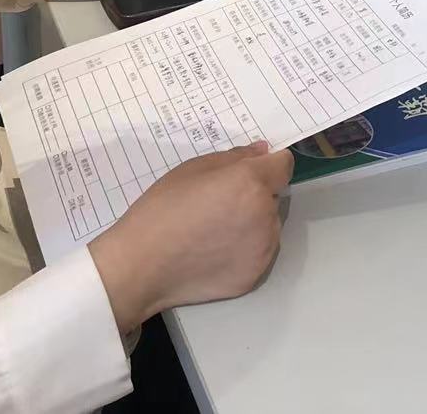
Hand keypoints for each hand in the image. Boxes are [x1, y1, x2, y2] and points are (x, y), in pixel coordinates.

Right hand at [89, 142, 291, 331]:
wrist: (142, 265)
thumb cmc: (163, 209)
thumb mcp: (192, 169)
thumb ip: (234, 157)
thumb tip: (262, 151)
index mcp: (251, 183)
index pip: (284, 165)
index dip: (269, 165)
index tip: (250, 171)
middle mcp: (266, 215)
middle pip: (273, 197)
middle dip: (254, 195)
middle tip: (219, 204)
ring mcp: (263, 249)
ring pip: (268, 225)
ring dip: (252, 223)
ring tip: (214, 231)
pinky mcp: (255, 275)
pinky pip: (259, 252)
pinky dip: (244, 249)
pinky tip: (214, 252)